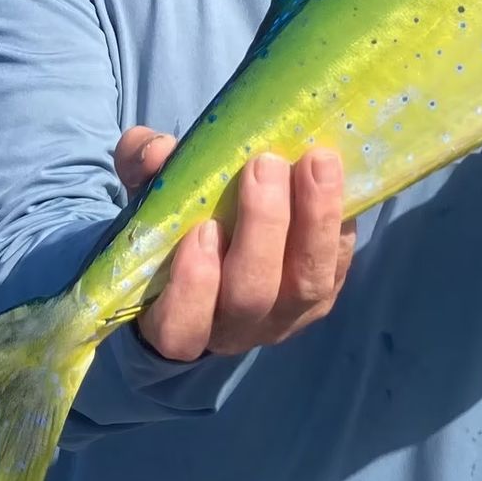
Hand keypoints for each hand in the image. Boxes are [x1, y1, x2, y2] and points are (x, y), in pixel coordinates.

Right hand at [113, 128, 355, 361]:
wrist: (225, 250)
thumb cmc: (177, 227)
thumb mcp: (150, 198)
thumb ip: (143, 170)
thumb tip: (158, 150)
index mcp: (177, 320)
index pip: (180, 327)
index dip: (192, 287)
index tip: (203, 227)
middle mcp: (233, 330)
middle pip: (251, 297)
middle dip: (262, 229)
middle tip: (265, 166)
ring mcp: (283, 319)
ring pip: (306, 286)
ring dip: (314, 221)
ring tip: (316, 162)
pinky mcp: (322, 300)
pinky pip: (339, 268)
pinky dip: (339, 224)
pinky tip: (333, 178)